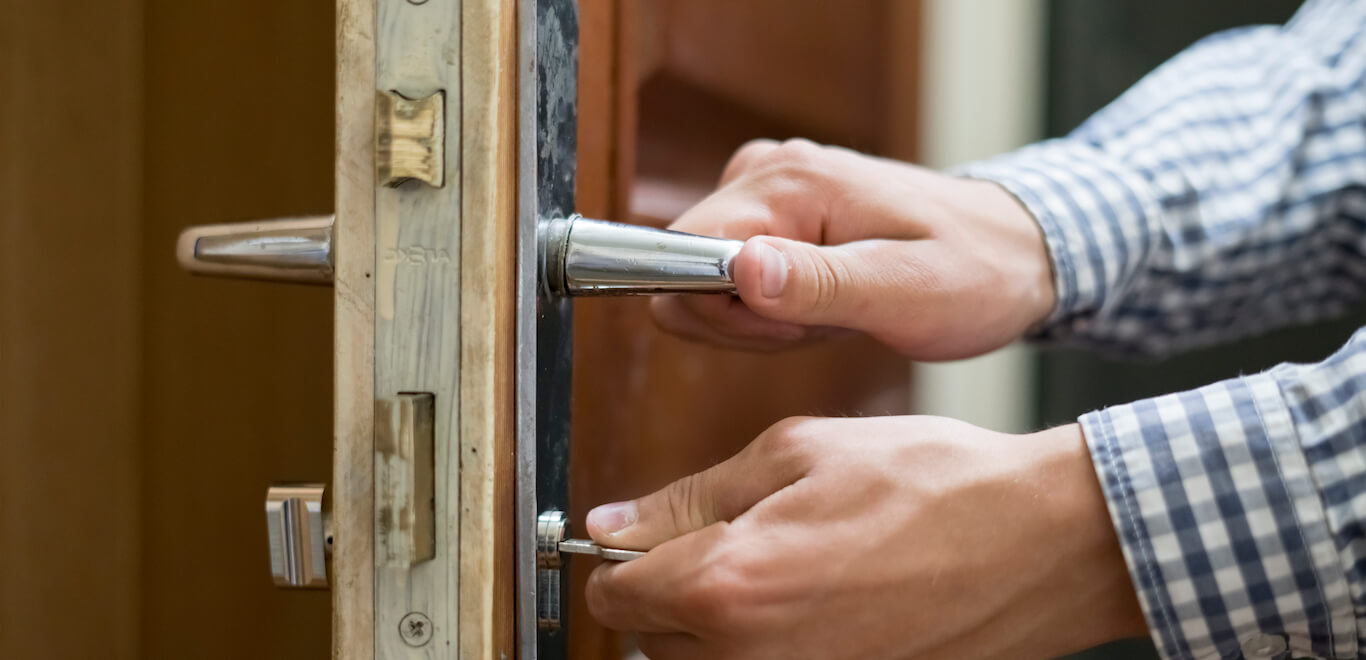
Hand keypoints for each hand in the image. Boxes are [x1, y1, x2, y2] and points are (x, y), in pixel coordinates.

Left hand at [583, 416, 1145, 659]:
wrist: (1040, 544)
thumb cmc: (933, 487)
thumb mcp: (796, 453)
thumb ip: (690, 496)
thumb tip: (613, 523)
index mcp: (729, 583)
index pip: (614, 595)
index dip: (620, 558)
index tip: (641, 535)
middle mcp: (751, 658)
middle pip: (651, 638)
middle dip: (669, 585)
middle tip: (731, 534)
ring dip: (716, 617)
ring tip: (784, 562)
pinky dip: (767, 639)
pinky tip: (817, 594)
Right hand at [651, 139, 1053, 359]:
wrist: (1017, 252)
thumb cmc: (974, 273)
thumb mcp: (904, 293)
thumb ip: (817, 284)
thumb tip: (739, 272)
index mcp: (788, 183)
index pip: (684, 253)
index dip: (727, 313)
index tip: (796, 327)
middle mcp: (765, 172)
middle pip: (688, 270)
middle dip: (751, 320)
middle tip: (825, 324)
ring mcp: (767, 189)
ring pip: (708, 281)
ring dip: (767, 318)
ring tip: (837, 312)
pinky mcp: (775, 212)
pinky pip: (735, 278)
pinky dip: (777, 308)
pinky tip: (831, 305)